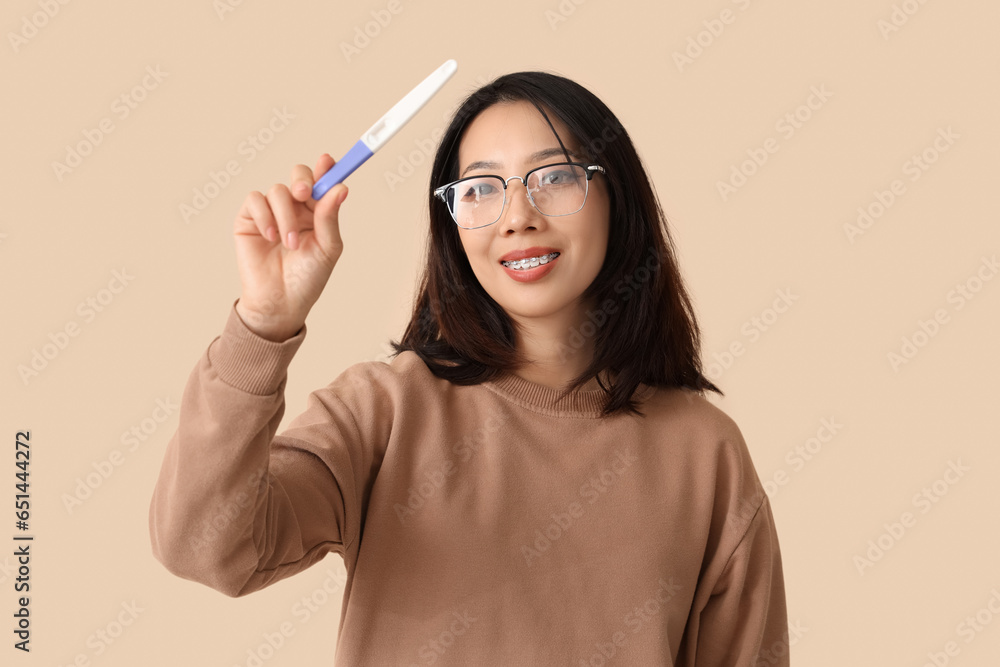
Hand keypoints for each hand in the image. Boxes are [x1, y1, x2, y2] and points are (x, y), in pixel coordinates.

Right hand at [233, 154, 347, 340]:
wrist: (280, 301)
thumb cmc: (308, 277)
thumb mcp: (327, 247)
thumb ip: (330, 216)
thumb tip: (341, 188)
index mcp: (317, 212)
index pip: (322, 183)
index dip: (325, 169)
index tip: (328, 161)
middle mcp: (296, 208)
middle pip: (298, 176)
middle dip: (302, 180)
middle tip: (304, 193)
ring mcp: (271, 212)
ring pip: (277, 191)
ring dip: (285, 216)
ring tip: (290, 243)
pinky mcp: (249, 219)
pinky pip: (255, 200)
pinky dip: (264, 216)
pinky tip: (270, 236)